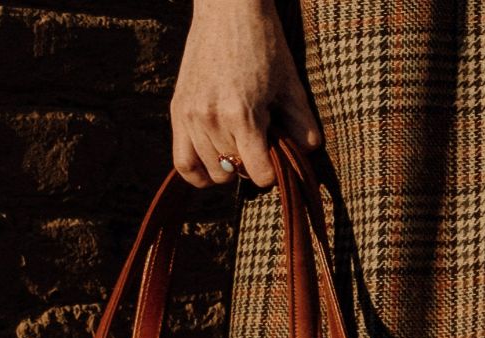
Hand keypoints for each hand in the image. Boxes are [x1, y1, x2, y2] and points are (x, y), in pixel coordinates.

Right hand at [171, 0, 323, 188]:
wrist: (227, 10)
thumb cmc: (264, 44)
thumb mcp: (291, 85)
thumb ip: (302, 124)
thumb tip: (307, 152)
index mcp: (241, 115)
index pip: (258, 174)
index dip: (272, 173)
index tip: (277, 158)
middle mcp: (211, 120)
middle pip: (234, 172)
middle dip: (251, 166)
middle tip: (260, 145)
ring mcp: (191, 117)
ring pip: (210, 171)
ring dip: (228, 167)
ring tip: (240, 147)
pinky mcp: (178, 111)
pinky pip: (182, 162)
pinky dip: (198, 172)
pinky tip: (214, 165)